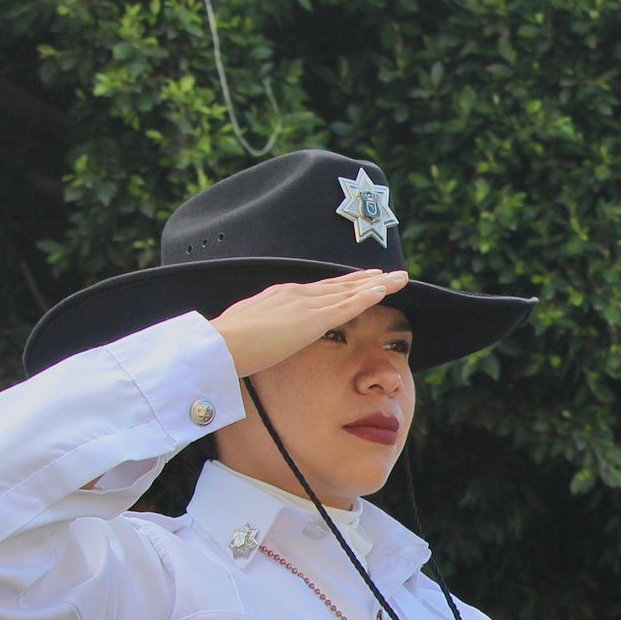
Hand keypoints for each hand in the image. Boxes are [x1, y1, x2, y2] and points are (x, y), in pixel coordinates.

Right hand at [210, 269, 409, 376]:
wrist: (219, 345)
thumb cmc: (226, 346)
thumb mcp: (248, 335)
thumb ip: (261, 334)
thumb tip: (260, 343)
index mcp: (281, 296)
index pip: (321, 289)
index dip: (345, 284)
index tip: (364, 279)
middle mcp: (296, 294)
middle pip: (341, 285)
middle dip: (368, 279)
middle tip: (392, 274)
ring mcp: (305, 304)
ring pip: (350, 291)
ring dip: (378, 284)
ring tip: (400, 278)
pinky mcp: (312, 320)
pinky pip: (347, 306)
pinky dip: (368, 297)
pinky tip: (385, 290)